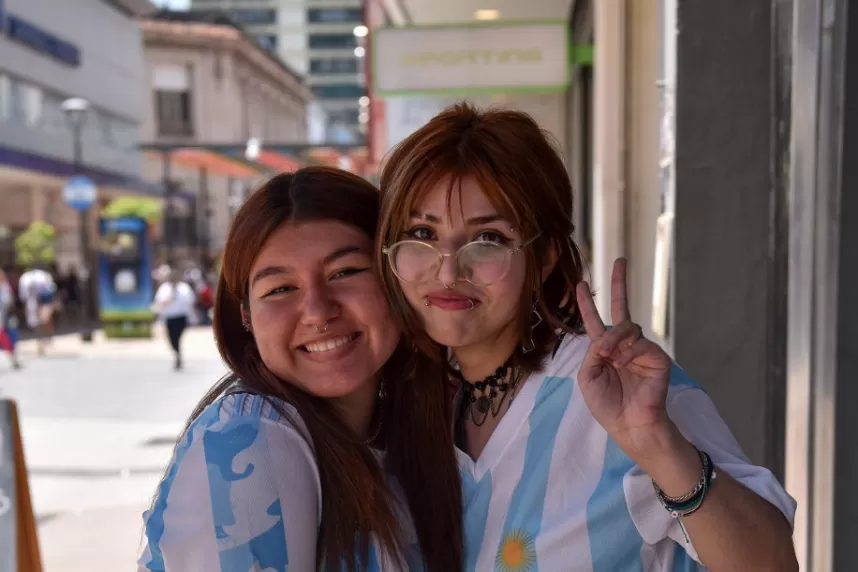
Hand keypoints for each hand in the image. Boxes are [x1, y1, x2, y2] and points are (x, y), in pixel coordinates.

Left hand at [575, 258, 673, 461]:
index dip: (587, 304)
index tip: (579, 285)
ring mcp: (641, 350)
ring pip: (627, 327)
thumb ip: (593, 352)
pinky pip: (640, 343)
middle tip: (619, 260)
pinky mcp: (657, 357)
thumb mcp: (588, 377)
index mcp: (605, 351)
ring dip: (613, 338)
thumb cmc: (608, 406)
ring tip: (609, 355)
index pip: (595, 322)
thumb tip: (607, 336)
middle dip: (618, 284)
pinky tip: (623, 363)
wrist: (629, 425)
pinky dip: (628, 351)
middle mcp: (623, 346)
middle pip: (621, 309)